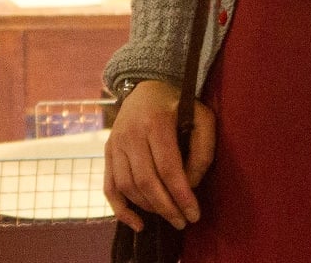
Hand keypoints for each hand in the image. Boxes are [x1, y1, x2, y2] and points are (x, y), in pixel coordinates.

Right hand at [103, 80, 215, 231]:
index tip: (194, 215)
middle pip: (146, 181)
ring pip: (127, 186)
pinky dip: (120, 209)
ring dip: (149, 208)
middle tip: (183, 221)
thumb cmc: (179, 104)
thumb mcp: (202, 117)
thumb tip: (191, 184)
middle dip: (166, 207)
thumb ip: (202, 150)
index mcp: (155, 123)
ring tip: (169, 215)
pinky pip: (109, 187)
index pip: (168, 168)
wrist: (147, 85)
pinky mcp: (108, 152)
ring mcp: (115, 143)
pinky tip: (138, 224)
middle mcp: (130, 134)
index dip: (181, 196)